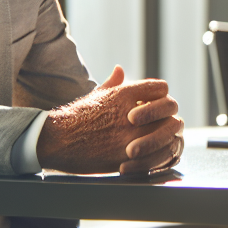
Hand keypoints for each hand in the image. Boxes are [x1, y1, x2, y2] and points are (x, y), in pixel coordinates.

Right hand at [38, 65, 184, 174]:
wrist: (57, 140)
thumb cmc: (76, 117)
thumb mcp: (95, 95)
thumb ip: (113, 84)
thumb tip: (119, 69)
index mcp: (124, 94)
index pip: (161, 88)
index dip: (163, 96)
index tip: (160, 104)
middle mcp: (131, 113)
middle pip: (171, 109)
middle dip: (170, 116)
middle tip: (168, 122)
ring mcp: (132, 136)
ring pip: (169, 133)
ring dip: (169, 136)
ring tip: (165, 140)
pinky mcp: (129, 157)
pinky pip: (159, 156)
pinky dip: (162, 156)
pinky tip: (157, 155)